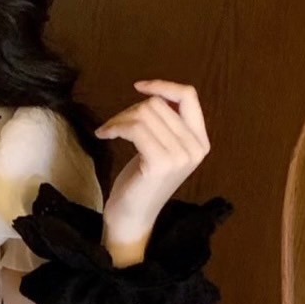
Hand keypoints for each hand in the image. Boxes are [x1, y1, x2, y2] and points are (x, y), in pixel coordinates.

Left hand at [95, 80, 210, 240]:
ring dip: (119, 119)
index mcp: (200, 141)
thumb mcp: (159, 148)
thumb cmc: (141, 183)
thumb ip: (166, 124)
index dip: (163, 86)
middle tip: (114, 126)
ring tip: (108, 132)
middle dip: (130, 110)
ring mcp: (180, 156)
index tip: (138, 87)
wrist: (133, 217)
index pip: (189, 97)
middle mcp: (196, 147)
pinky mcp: (160, 162)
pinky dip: (115, 127)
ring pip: (145, 113)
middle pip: (159, 104)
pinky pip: (135, 128)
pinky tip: (104, 135)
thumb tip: (153, 93)